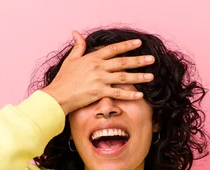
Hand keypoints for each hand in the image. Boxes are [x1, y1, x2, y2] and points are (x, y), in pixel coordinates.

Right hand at [41, 30, 155, 114]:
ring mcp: (100, 80)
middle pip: (123, 62)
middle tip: (152, 59)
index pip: (113, 49)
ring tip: (151, 77)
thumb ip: (78, 46)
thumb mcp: (70, 60)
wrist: (58, 95)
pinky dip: (130, 94)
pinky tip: (140, 95)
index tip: (139, 43)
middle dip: (139, 60)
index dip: (127, 45)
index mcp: (93, 58)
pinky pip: (118, 93)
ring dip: (139, 77)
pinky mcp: (99, 93)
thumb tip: (76, 33)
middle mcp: (98, 68)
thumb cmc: (63, 79)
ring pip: (124, 77)